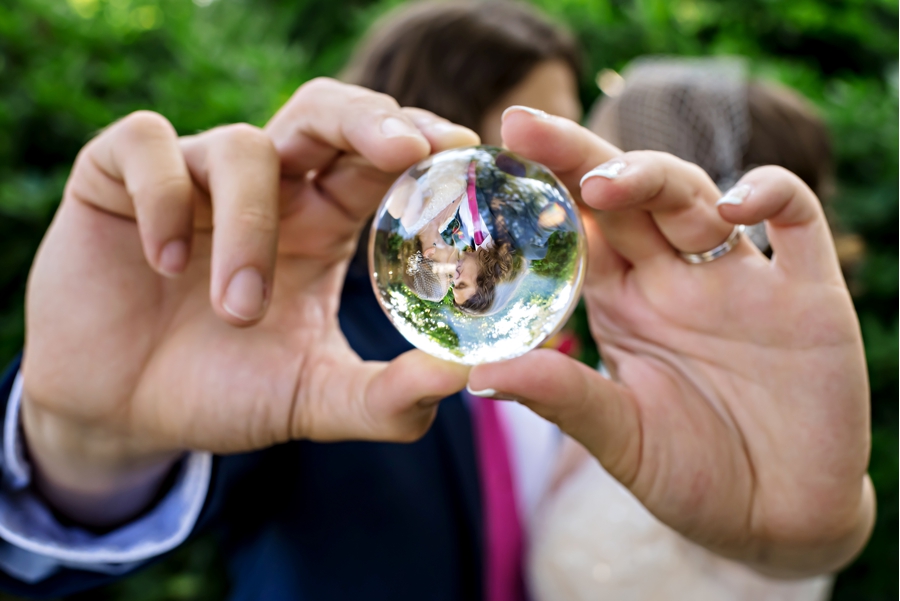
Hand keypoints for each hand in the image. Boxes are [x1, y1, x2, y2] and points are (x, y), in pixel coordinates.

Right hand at [22, 79, 478, 525]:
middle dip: (368, 118)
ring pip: (241, 147)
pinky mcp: (117, 178)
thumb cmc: (227, 392)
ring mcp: (195, 177)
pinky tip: (165, 264)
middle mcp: (269, 188)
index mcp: (323, 222)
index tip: (460, 151)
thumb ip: (388, 399)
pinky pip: (146, 144)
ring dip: (250, 227)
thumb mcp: (315, 399)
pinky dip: (162, 197)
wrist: (122, 413)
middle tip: (404, 149)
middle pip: (324, 111)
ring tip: (238, 311)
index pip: (379, 158)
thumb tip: (464, 376)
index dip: (420, 144)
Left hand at [468, 108, 872, 575]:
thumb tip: (478, 374)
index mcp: (625, 303)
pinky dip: (770, 195)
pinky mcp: (809, 294)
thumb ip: (562, 398)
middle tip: (524, 126)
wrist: (779, 519)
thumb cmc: (691, 476)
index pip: (578, 229)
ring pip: (696, 196)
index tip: (491, 160)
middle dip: (577, 156)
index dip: (539, 192)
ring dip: (652, 175)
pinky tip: (733, 207)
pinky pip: (798, 219)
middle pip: (626, 196)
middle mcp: (676, 280)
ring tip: (603, 178)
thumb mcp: (619, 439)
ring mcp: (741, 281)